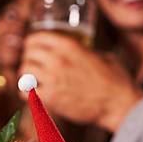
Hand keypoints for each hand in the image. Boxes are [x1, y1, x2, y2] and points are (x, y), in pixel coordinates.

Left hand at [20, 32, 142, 131]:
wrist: (118, 104)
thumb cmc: (115, 81)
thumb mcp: (100, 56)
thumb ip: (84, 51)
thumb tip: (78, 51)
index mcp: (69, 45)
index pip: (37, 37)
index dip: (31, 43)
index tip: (32, 49)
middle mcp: (58, 59)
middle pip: (28, 53)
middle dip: (29, 59)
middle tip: (32, 66)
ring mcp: (53, 78)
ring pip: (25, 70)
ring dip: (26, 75)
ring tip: (32, 80)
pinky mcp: (51, 97)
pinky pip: (25, 91)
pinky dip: (26, 92)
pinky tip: (32, 94)